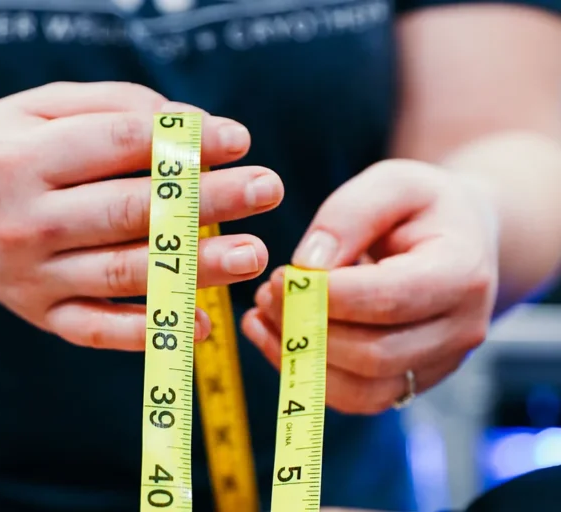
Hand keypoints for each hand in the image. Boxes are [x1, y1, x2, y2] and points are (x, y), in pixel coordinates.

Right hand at [0, 81, 283, 349]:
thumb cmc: (1, 151)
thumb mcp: (38, 107)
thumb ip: (113, 107)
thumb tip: (192, 128)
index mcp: (21, 159)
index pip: (120, 146)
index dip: (185, 143)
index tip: (240, 140)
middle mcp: (23, 222)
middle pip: (130, 211)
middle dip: (206, 201)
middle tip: (268, 190)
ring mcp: (30, 277)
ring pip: (124, 274)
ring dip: (194, 269)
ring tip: (252, 257)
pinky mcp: (40, 315)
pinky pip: (99, 330)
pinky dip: (151, 332)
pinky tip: (202, 325)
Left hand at [241, 160, 497, 413]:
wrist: (458, 238)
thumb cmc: (421, 206)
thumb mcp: (392, 183)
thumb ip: (348, 216)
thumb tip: (307, 265)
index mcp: (462, 274)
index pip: (386, 301)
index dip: (323, 296)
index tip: (278, 276)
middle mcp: (461, 330)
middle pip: (372, 355)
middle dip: (306, 328)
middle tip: (265, 294)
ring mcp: (438, 365)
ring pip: (361, 391)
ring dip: (300, 359)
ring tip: (262, 316)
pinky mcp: (411, 382)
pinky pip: (355, 399)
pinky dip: (307, 376)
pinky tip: (275, 339)